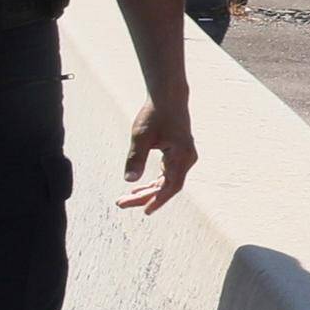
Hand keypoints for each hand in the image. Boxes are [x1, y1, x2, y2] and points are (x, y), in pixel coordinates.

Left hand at [120, 96, 194, 211]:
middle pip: (167, 186)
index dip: (158, 200)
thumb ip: (135, 158)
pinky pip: (167, 174)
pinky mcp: (178, 154)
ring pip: (167, 182)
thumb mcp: (141, 137)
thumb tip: (129, 180)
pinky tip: (138, 188)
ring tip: (127, 198)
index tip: (145, 211)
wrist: (167, 98)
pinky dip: (154, 182)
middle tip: (122, 203)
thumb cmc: (155, 115)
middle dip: (145, 197)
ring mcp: (184, 157)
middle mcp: (186, 159)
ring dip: (148, 191)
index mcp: (181, 156)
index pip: (171, 186)